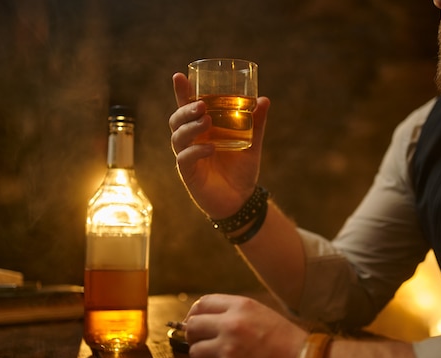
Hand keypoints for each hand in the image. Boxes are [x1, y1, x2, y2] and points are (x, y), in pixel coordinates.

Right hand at [169, 73, 270, 218]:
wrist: (242, 200)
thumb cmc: (241, 170)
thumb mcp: (252, 143)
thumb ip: (256, 123)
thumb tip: (264, 99)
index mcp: (203, 129)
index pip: (187, 107)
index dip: (182, 92)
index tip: (180, 75)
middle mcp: (191, 141)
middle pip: (177, 119)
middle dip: (185, 109)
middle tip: (202, 105)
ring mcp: (188, 157)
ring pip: (177, 137)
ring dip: (190, 126)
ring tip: (207, 120)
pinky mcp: (189, 174)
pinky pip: (185, 159)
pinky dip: (196, 151)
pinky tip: (210, 148)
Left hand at [184, 294, 306, 357]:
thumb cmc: (290, 344)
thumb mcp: (263, 315)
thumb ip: (237, 315)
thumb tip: (210, 321)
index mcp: (240, 307)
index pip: (202, 304)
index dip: (195, 315)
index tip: (195, 325)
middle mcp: (230, 324)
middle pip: (192, 327)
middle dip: (195, 338)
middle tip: (205, 347)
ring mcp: (227, 350)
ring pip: (195, 353)